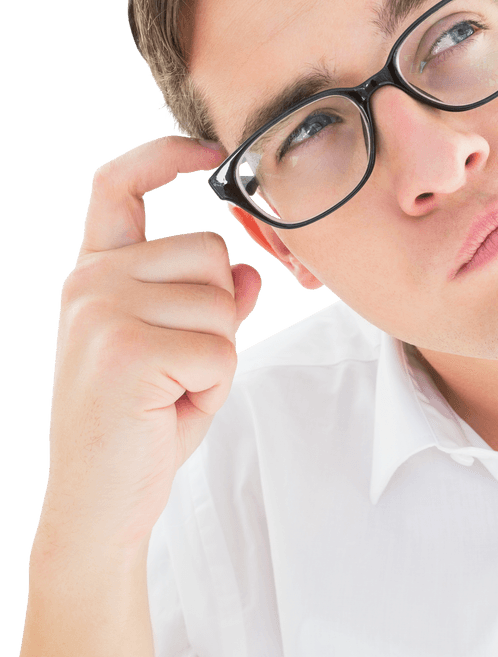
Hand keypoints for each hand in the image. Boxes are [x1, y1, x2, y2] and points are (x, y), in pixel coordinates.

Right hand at [38, 136, 260, 555]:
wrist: (100, 504)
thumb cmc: (143, 424)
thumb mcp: (182, 352)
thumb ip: (208, 304)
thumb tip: (249, 273)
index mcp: (96, 273)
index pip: (118, 185)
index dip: (165, 155)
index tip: (211, 151)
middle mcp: (89, 282)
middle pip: (210, 251)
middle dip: (221, 313)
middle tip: (182, 369)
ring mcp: (100, 312)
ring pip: (222, 301)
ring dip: (220, 354)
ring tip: (176, 390)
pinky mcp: (124, 349)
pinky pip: (220, 348)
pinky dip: (215, 384)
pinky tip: (173, 408)